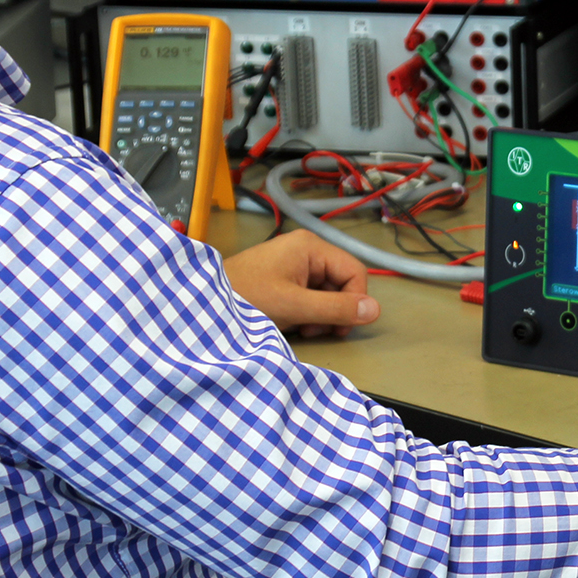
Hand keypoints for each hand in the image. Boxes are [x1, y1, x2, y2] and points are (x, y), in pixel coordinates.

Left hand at [222, 231, 379, 337]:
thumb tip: (375, 311)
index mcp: (311, 247)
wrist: (203, 304)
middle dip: (334, 310)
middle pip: (341, 282)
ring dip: (320, 314)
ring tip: (300, 328)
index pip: (354, 272)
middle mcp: (305, 249)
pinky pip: (309, 294)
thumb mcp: (295, 306)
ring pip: (326, 291)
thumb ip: (335, 309)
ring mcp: (293, 263)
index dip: (354, 301)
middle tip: (316, 330)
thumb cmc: (247, 297)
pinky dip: (306, 312)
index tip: (340, 327)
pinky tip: (291, 323)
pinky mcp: (283, 277)